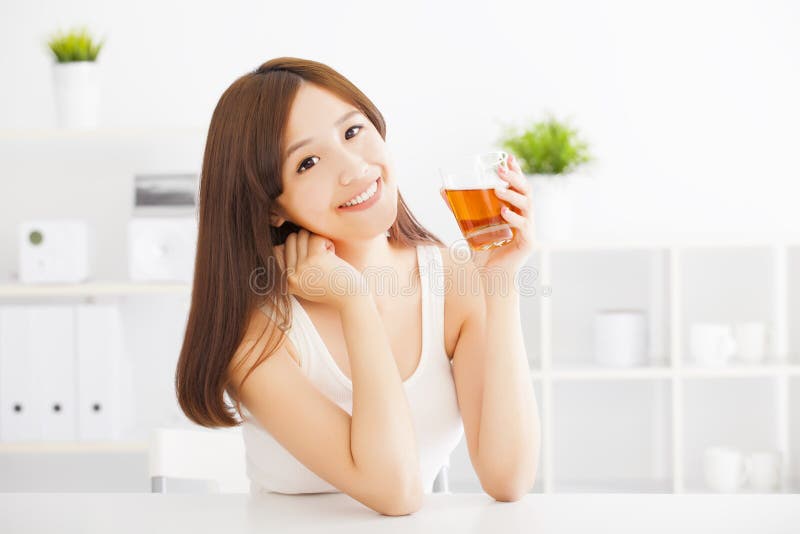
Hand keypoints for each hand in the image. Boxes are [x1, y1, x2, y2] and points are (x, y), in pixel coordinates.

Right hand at [274, 229, 365, 308]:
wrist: (351, 297)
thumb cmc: (331, 288)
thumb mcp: (305, 285)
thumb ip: (292, 269)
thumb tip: (278, 246)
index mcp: (286, 282)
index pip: (279, 250)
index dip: (297, 246)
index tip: (313, 259)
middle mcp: (291, 275)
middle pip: (291, 240)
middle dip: (307, 241)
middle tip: (321, 254)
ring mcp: (302, 267)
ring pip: (302, 235)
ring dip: (317, 240)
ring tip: (326, 254)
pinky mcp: (315, 258)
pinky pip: (316, 237)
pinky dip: (327, 242)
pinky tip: (332, 254)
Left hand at [439, 153, 535, 271]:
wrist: (491, 278)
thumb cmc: (483, 253)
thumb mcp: (468, 227)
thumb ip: (458, 210)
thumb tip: (442, 191)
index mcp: (515, 211)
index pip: (519, 187)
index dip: (516, 171)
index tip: (508, 157)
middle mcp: (525, 218)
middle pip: (527, 192)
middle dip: (515, 178)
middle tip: (501, 170)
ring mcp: (528, 230)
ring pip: (527, 206)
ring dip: (513, 196)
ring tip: (498, 189)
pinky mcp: (527, 243)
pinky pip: (523, 227)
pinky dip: (514, 218)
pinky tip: (503, 213)